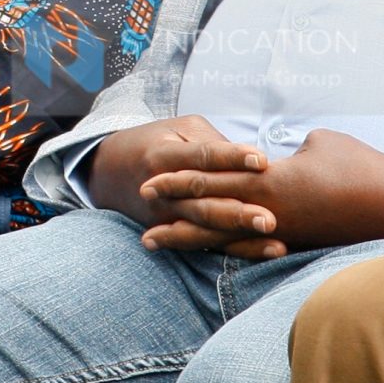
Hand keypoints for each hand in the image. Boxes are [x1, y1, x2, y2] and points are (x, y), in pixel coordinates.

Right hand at [86, 117, 278, 256]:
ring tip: (275, 239)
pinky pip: (207, 244)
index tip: (262, 160)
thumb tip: (252, 162)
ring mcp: (163, 217)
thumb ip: (213, 142)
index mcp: (163, 156)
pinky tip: (264, 252)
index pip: (201, 157)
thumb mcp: (180, 129)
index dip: (230, 158)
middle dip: (238, 212)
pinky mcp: (169, 233)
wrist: (109, 170)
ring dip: (241, 236)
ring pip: (205, 229)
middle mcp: (161, 190)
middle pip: (203, 202)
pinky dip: (236, 249)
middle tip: (270, 218)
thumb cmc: (156, 141)